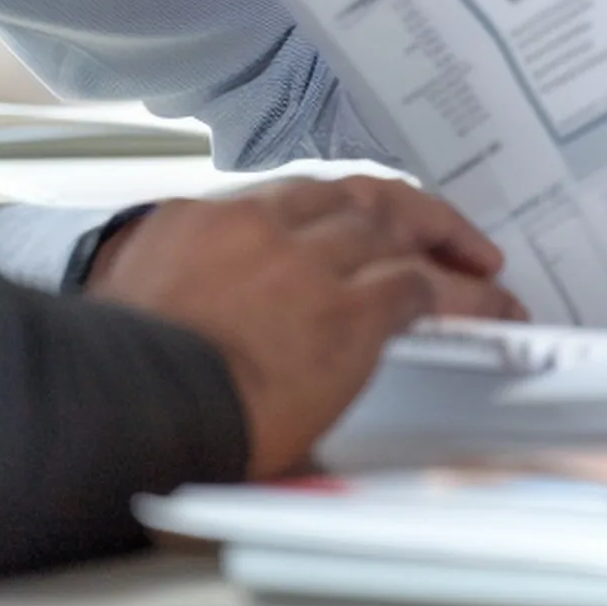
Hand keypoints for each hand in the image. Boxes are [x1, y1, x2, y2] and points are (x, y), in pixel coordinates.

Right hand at [87, 177, 523, 476]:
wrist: (125, 407)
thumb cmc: (114, 386)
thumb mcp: (127, 311)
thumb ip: (178, 295)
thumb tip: (197, 324)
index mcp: (196, 224)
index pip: (285, 198)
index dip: (337, 209)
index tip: (359, 221)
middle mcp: (258, 227)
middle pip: (352, 200)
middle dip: (407, 214)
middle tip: (443, 231)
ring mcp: (307, 263)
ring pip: (397, 235)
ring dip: (446, 249)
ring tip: (483, 268)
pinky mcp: (348, 310)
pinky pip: (425, 290)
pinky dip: (467, 296)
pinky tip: (492, 305)